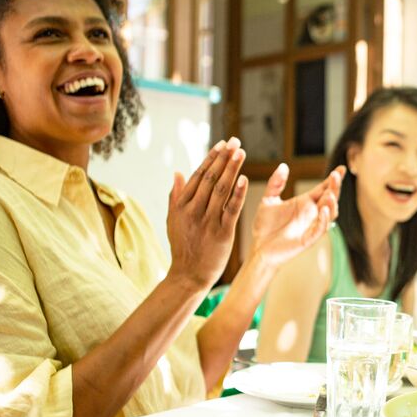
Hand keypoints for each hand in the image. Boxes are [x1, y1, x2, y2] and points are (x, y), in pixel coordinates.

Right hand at [166, 138, 247, 288]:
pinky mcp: (221, 233)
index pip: (198, 176)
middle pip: (210, 178)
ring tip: (240, 152)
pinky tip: (244, 178)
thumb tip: (177, 171)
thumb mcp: (173, 220)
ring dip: (231, 169)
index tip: (222, 144)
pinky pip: (230, 210)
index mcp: (181, 205)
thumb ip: (175, 196)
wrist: (188, 275)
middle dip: (223, 158)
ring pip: (221, 190)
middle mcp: (193, 211)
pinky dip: (237, 193)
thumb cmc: (183, 247)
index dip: (211, 158)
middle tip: (235, 141)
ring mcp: (207, 221)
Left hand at [250, 164, 343, 266]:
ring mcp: (312, 226)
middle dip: (335, 188)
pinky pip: (320, 229)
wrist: (259, 248)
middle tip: (335, 176)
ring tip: (330, 194)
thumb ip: (275, 183)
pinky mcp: (308, 239)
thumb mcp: (268, 200)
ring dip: (332, 204)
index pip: (323, 189)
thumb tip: (284, 166)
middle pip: (330, 199)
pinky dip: (323, 220)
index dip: (333, 179)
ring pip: (330, 214)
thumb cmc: (265, 226)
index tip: (341, 169)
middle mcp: (312, 214)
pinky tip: (323, 210)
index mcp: (305, 203)